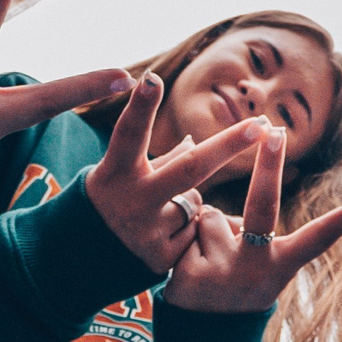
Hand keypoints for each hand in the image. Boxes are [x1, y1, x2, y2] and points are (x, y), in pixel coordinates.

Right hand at [86, 72, 270, 272]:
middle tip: (260, 126)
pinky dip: (186, 229)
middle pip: (189, 169)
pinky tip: (160, 237)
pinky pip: (194, 230)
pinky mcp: (161, 259)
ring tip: (155, 215)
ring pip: (195, 200)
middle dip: (227, 145)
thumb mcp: (121, 174)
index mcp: (115, 172)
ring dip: (187, 202)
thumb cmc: (110, 200)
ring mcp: (147, 232)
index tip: (152, 78)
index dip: (140, 107)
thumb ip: (157, 158)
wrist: (80, 263)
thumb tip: (193, 143)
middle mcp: (131, 201)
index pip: (129, 134)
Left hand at [164, 124, 341, 311]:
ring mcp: (225, 274)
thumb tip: (217, 163)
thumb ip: (247, 222)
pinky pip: (186, 229)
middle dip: (269, 166)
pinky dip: (184, 239)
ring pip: (212, 215)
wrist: (200, 339)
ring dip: (206, 228)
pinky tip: (186, 270)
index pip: (319, 237)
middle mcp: (257, 270)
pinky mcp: (190, 276)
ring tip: (206, 260)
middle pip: (263, 206)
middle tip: (276, 130)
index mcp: (280, 265)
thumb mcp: (253, 261)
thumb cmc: (234, 285)